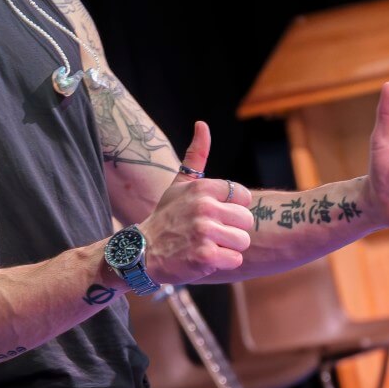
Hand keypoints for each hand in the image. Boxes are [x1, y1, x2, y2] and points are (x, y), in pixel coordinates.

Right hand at [136, 122, 253, 284]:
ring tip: (206, 246)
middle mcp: (204, 207)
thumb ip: (196, 155)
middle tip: (209, 234)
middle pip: (246, 221)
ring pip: (243, 241)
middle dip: (232, 230)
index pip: (242, 197)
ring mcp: (204, 232)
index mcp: (202, 188)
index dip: (231, 209)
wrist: (142, 252)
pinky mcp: (204, 256)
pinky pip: (235, 259)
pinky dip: (223, 263)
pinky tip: (204, 259)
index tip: (214, 215)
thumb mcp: (179, 184)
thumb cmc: (166, 217)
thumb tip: (202, 124)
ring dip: (228, 248)